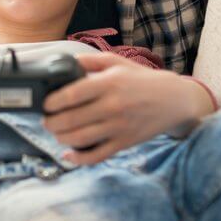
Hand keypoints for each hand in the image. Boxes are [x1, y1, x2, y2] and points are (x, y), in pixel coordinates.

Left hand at [41, 53, 212, 164]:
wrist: (175, 99)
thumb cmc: (141, 79)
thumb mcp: (116, 62)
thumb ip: (88, 61)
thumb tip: (64, 63)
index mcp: (108, 84)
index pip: (72, 95)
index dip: (52, 102)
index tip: (45, 104)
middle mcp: (112, 106)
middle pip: (71, 119)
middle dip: (51, 122)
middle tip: (46, 120)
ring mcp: (119, 127)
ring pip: (80, 139)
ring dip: (61, 138)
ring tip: (56, 132)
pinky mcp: (125, 142)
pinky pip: (97, 156)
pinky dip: (79, 158)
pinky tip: (68, 154)